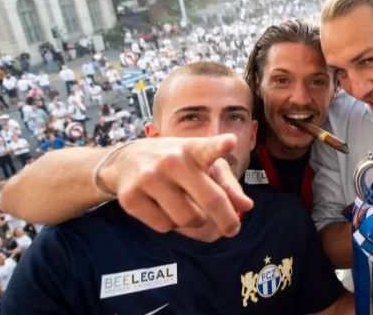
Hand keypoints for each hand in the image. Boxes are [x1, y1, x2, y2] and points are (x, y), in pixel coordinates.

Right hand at [99, 134, 252, 238]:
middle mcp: (171, 160)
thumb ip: (227, 185)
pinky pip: (164, 226)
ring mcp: (149, 178)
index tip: (230, 142)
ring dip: (194, 221)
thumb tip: (247, 206)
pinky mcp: (130, 198)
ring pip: (187, 219)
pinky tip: (162, 207)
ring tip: (187, 208)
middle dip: (227, 219)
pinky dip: (169, 224)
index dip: (220, 146)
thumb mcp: (202, 165)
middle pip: (210, 199)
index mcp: (192, 149)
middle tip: (233, 230)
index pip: (207, 147)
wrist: (125, 161)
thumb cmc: (176, 163)